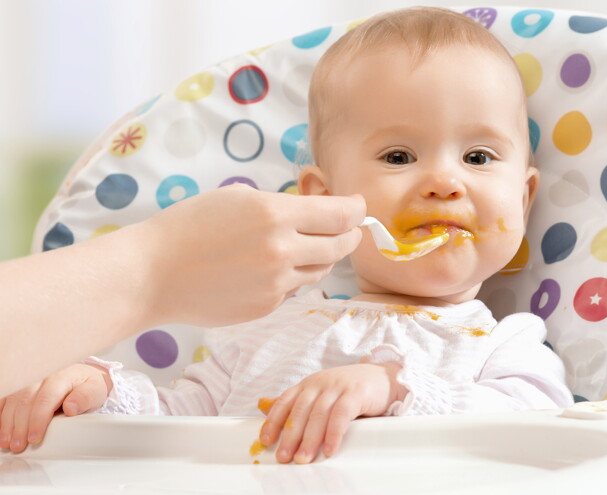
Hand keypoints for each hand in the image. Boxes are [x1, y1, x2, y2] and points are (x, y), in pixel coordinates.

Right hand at [0, 364, 110, 452]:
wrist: (82, 376)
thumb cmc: (88, 385)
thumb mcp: (95, 391)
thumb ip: (85, 398)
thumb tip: (71, 408)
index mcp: (62, 377)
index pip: (46, 399)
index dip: (37, 420)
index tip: (34, 438)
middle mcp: (42, 376)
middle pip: (25, 401)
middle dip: (20, 426)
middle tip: (18, 446)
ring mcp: (29, 380)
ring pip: (12, 400)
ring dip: (7, 423)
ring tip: (7, 442)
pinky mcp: (20, 386)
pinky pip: (6, 398)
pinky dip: (1, 414)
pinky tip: (1, 429)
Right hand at [141, 184, 365, 326]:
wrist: (153, 274)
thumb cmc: (189, 227)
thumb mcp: (238, 199)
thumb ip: (283, 207)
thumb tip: (317, 214)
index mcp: (276, 214)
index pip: (342, 214)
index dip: (357, 209)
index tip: (359, 206)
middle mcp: (283, 250)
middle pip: (341, 245)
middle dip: (349, 234)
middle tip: (348, 228)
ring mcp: (277, 283)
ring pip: (321, 269)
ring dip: (323, 255)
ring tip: (306, 244)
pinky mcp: (267, 306)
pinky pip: (295, 288)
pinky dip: (294, 276)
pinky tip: (272, 268)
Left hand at [258, 362, 404, 463]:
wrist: (382, 377)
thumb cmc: (349, 389)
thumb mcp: (320, 393)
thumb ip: (294, 402)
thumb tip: (262, 405)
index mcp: (309, 384)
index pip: (285, 401)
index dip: (274, 420)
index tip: (266, 440)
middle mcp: (320, 383)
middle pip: (300, 410)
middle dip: (290, 435)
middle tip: (284, 457)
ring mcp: (337, 387)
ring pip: (319, 414)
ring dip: (310, 439)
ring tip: (303, 458)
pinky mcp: (355, 393)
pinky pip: (341, 414)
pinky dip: (333, 433)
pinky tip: (329, 449)